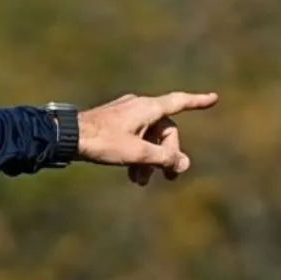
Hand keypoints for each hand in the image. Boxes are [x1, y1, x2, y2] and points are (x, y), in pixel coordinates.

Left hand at [76, 91, 218, 185]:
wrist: (67, 137)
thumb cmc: (102, 142)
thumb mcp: (137, 153)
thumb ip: (164, 158)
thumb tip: (183, 164)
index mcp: (147, 108)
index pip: (179, 102)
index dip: (197, 102)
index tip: (213, 98)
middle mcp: (138, 106)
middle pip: (165, 131)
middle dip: (166, 154)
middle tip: (168, 177)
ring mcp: (125, 114)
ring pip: (148, 138)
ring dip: (149, 159)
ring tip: (141, 181)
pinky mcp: (113, 123)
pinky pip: (134, 138)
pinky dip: (137, 155)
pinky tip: (133, 174)